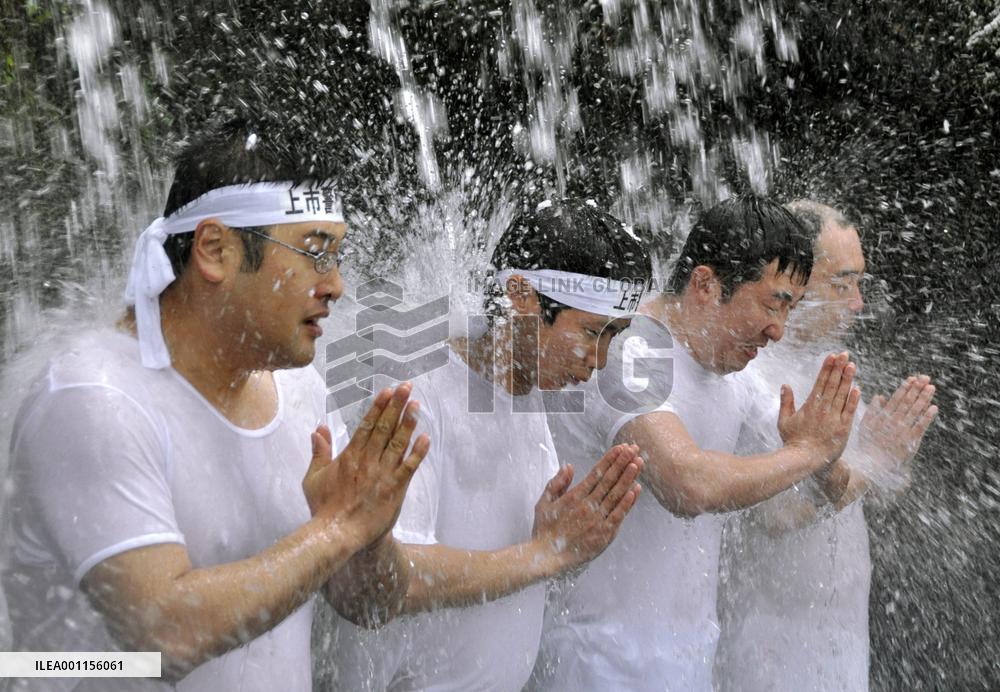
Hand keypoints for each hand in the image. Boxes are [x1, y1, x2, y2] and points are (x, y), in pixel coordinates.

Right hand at [302, 383, 430, 549]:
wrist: (337, 535)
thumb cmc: (323, 508)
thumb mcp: (313, 477)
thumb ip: (318, 452)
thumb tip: (318, 428)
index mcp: (350, 455)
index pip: (367, 424)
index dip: (378, 406)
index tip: (388, 391)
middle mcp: (368, 460)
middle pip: (384, 427)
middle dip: (396, 406)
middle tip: (407, 387)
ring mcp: (382, 473)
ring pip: (398, 443)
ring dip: (408, 422)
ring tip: (417, 404)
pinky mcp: (395, 488)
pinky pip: (409, 467)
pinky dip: (418, 452)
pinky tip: (426, 438)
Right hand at [532, 444, 642, 572]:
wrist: (546, 558)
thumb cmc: (544, 530)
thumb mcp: (543, 502)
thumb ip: (556, 483)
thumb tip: (570, 467)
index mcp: (574, 496)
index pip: (597, 473)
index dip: (610, 459)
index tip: (620, 448)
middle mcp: (587, 505)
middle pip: (609, 480)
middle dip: (623, 463)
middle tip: (634, 449)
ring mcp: (596, 520)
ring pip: (616, 495)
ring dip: (628, 478)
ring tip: (638, 463)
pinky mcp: (603, 535)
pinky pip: (618, 515)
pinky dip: (628, 503)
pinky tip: (635, 490)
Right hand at [778, 352, 861, 467]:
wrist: (805, 460)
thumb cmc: (793, 441)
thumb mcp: (784, 421)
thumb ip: (786, 402)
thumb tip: (785, 385)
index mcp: (810, 406)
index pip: (820, 382)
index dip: (827, 368)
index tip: (832, 356)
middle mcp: (823, 409)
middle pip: (832, 384)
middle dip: (839, 368)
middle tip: (845, 354)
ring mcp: (834, 418)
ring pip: (842, 395)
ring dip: (847, 379)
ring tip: (852, 365)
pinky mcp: (843, 429)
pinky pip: (850, 411)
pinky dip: (853, 400)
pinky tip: (857, 388)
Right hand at [859, 375, 937, 468]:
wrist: (872, 463)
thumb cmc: (868, 444)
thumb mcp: (865, 425)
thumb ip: (872, 410)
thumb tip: (880, 396)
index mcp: (883, 416)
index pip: (896, 398)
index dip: (905, 387)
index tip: (912, 378)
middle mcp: (894, 420)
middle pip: (908, 401)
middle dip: (917, 389)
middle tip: (926, 378)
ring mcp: (903, 430)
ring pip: (915, 411)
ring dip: (924, 398)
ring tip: (931, 388)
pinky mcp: (910, 440)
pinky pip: (921, 426)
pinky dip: (927, 416)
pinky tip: (934, 408)